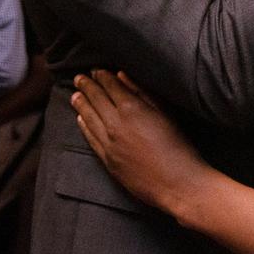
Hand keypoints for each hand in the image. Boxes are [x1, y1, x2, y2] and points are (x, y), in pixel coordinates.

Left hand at [72, 70, 211, 214]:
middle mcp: (115, 124)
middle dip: (87, 86)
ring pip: (89, 118)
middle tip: (79, 77)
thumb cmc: (178, 146)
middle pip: (96, 100)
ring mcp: (109, 144)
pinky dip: (84, 126)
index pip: (110, 86)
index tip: (95, 70)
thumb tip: (122, 76)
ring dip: (81, 104)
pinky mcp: (108, 161)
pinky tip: (80, 120)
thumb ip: (142, 92)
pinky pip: (91, 139)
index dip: (101, 76)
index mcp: (131, 109)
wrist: (177, 184)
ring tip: (74, 95)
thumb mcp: (165, 112)